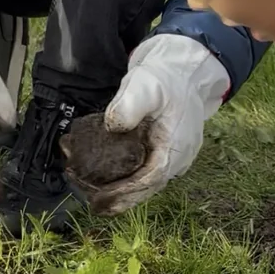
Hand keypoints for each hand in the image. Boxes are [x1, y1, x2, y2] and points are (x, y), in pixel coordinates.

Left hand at [86, 34, 229, 213]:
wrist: (184, 70)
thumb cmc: (165, 76)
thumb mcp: (146, 84)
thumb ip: (130, 104)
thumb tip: (113, 125)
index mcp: (176, 146)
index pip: (150, 179)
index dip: (124, 193)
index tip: (99, 199)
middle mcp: (178, 158)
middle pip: (147, 188)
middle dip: (119, 199)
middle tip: (91, 203)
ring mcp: (174, 157)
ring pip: (147, 183)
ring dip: (121, 192)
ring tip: (93, 195)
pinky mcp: (165, 153)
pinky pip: (146, 173)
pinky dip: (126, 180)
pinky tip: (106, 181)